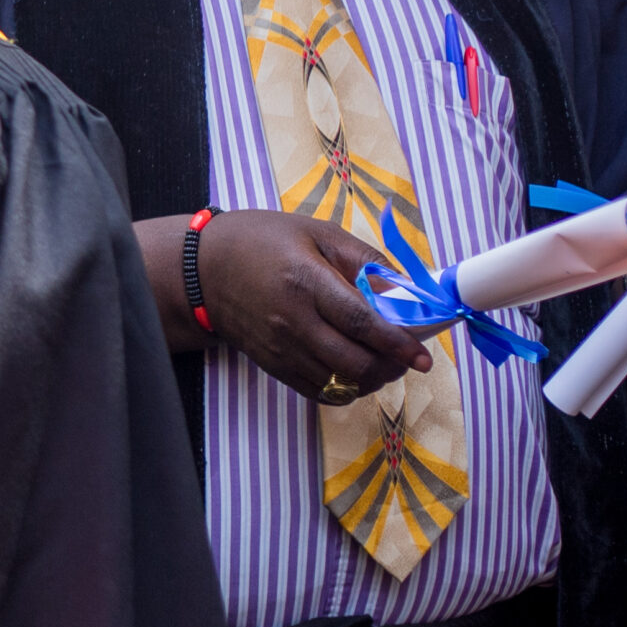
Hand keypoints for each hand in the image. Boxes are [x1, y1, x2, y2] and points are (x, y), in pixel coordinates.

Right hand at [137, 209, 431, 399]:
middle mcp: (292, 322)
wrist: (203, 270)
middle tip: (406, 357)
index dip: (399, 343)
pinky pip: (319, 393)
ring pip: (340, 383)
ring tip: (383, 363)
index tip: (424, 356)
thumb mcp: (317, 233)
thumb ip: (365, 261)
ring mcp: (280, 349)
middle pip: (355, 362)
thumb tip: (406, 292)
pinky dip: (346, 389)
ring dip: (372, 379)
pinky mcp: (273, 366)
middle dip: (391, 366)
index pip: (362, 324)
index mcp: (306, 282)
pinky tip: (355, 371)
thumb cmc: (263, 242)